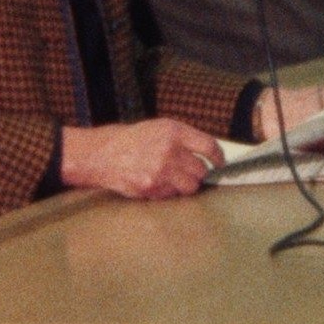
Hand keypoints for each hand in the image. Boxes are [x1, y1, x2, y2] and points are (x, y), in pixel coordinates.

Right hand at [61, 118, 224, 198]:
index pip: (208, 146)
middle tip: (190, 171)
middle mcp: (169, 151)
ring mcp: (160, 172)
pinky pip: (173, 195)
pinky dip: (169, 191)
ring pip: (190, 187)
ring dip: (186, 184)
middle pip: (201, 170)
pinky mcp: (152, 188)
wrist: (103, 154)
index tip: (219, 163)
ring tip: (174, 178)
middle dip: (198, 173)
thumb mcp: (159, 128)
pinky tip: (158, 182)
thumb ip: (183, 139)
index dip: (218, 157)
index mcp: (173, 132)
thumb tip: (208, 153)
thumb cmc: (132, 139)